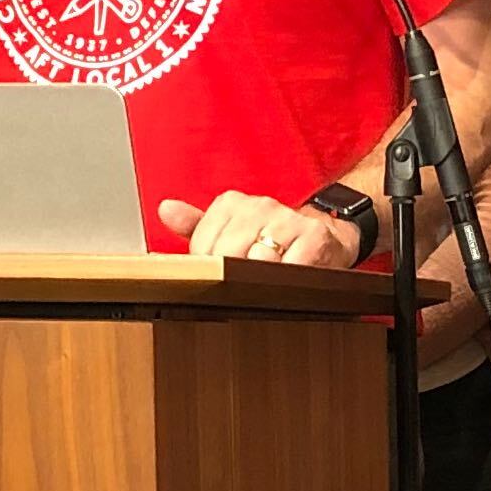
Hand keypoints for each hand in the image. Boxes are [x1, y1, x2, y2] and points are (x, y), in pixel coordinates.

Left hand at [159, 192, 361, 268]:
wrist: (326, 233)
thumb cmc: (272, 237)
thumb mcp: (231, 230)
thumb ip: (196, 226)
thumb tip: (165, 209)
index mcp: (232, 203)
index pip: (203, 245)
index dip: (208, 270)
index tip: (220, 276)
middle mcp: (259, 206)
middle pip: (227, 254)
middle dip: (231, 278)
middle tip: (241, 287)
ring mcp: (287, 219)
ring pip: (259, 260)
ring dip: (259, 281)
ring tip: (265, 285)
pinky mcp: (314, 236)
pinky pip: (292, 266)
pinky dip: (287, 280)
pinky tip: (287, 283)